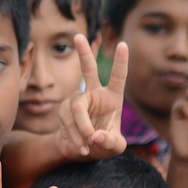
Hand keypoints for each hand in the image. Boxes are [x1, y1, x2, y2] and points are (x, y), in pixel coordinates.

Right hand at [56, 35, 128, 159]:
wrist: (84, 151)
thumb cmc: (104, 144)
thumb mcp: (115, 147)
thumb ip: (111, 142)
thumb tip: (95, 135)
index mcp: (112, 97)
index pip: (118, 77)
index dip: (121, 62)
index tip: (123, 44)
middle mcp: (94, 94)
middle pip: (88, 70)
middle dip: (83, 53)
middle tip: (78, 36)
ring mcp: (77, 100)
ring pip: (77, 109)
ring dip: (83, 129)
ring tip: (88, 145)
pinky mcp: (64, 110)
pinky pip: (68, 121)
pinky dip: (75, 137)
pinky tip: (82, 147)